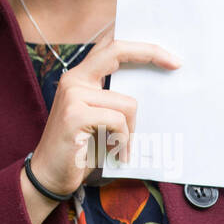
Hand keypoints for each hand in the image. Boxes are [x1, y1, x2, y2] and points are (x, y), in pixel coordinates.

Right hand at [26, 39, 181, 201]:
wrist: (48, 177)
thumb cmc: (79, 150)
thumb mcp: (98, 119)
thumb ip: (113, 100)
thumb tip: (151, 89)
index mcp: (79, 78)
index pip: (110, 47)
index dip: (140, 46)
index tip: (169, 57)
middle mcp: (72, 80)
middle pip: (116, 51)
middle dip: (149, 52)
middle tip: (176, 64)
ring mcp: (72, 95)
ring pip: (126, 102)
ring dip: (131, 130)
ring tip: (121, 148)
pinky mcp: (75, 115)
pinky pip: (118, 121)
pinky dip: (122, 141)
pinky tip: (115, 153)